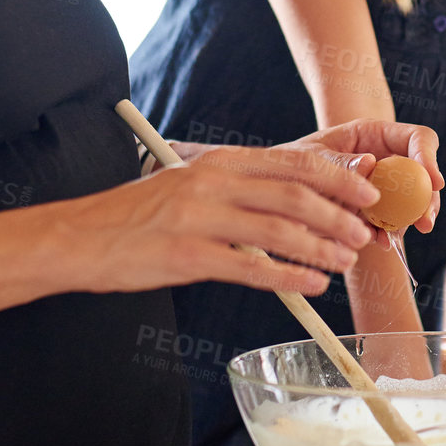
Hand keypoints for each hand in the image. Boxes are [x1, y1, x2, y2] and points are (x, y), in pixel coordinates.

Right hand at [57, 143, 380, 295]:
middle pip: (294, 193)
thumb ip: (236, 189)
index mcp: (216, 161)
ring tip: (345, 261)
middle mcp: (211, 182)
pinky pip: (250, 267)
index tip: (365, 192)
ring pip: (279, 230)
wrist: (80, 238)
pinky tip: (311, 284)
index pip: (291, 162)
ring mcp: (198, 218)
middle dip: (338, 214)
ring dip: (321, 247)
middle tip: (363, 233)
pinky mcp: (186, 256)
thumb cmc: (138, 217)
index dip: (337, 177)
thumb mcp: (188, 185)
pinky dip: (288, 277)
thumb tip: (295, 203)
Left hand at [290, 118, 444, 232]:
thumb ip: (338, 161)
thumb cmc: (294, 159)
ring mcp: (383, 187)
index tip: (434, 182)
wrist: (281, 185)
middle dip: (427, 200)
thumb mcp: (310, 156)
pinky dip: (387, 233)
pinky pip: (391, 222)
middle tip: (424, 222)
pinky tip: (378, 241)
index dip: (429, 157)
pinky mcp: (375, 211)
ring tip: (392, 237)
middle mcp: (386, 159)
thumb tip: (369, 164)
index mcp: (376, 134)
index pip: (418, 138)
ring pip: (411, 202)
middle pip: (423, 176)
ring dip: (408, 221)